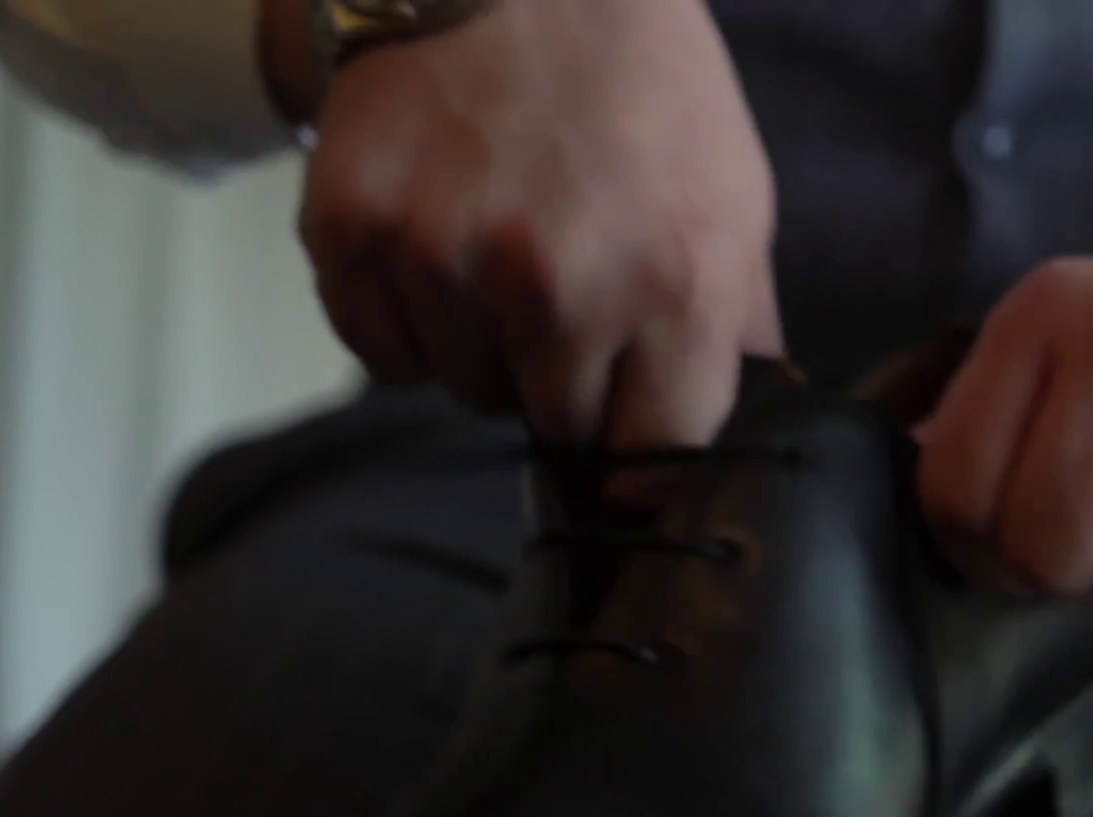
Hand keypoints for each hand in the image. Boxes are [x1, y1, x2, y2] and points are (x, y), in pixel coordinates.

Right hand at [296, 0, 782, 447]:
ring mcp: (447, 262)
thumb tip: (738, 432)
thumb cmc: (644, 84)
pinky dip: (407, 321)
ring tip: (503, 244)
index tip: (632, 422)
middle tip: (570, 290)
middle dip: (568, 380)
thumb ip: (735, 325)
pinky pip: (382, 352)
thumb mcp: (734, 197)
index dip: (644, 444)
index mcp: (675, 288)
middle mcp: (559, 289)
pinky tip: (439, 245)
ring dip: (486, 345)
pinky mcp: (354, 232)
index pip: (655, 455)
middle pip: (557, 428)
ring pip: (467, 389)